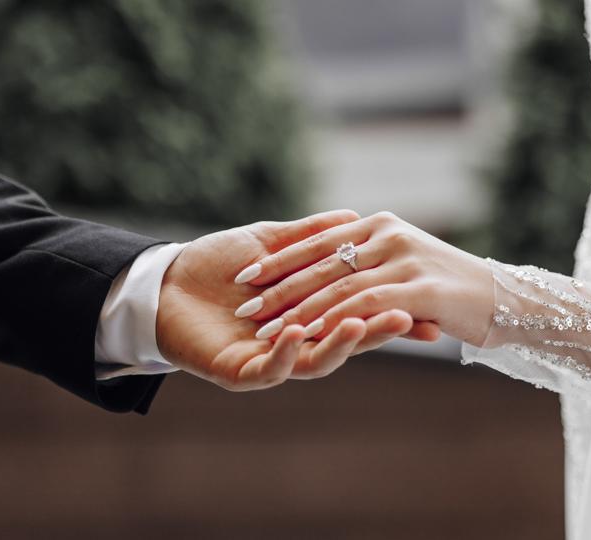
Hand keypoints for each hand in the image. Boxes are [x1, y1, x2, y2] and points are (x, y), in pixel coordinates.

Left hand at [156, 210, 429, 390]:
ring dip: (337, 344)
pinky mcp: (242, 373)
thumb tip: (353, 217)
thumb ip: (310, 236)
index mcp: (310, 314)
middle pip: (345, 337)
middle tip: (412, 320)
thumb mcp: (270, 240)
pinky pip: (271, 368)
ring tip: (361, 327)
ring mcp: (271, 359)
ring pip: (315, 359)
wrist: (163, 283)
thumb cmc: (216, 263)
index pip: (358, 309)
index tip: (427, 303)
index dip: (390, 308)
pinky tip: (299, 332)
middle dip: (378, 330)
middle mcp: (296, 340)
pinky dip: (286, 350)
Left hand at [231, 211, 492, 345]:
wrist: (511, 299)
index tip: (245, 274)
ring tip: (263, 322)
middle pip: (322, 261)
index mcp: (380, 226)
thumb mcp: (405, 263)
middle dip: (279, 284)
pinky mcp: (420, 290)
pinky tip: (305, 333)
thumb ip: (370, 258)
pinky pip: (366, 304)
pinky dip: (333, 318)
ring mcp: (405, 260)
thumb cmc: (454, 284)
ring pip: (339, 284)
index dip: (280, 258)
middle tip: (243, 302)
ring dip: (297, 306)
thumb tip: (329, 266)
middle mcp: (389, 236)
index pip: (319, 241)